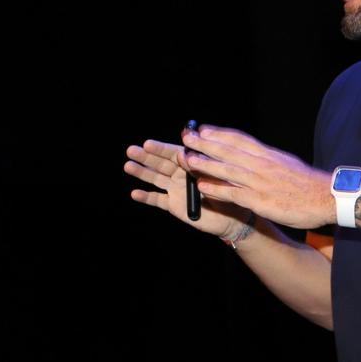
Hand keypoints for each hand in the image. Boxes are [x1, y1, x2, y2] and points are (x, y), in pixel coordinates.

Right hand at [124, 139, 251, 239]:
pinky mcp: (174, 205)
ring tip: (128, 165)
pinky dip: (146, 197)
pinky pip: (158, 200)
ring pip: (156, 179)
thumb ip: (199, 166)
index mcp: (192, 164)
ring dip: (142, 172)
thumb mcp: (216, 176)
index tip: (147, 143)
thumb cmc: (229, 192)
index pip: (173, 153)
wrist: (233, 218)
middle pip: (161, 164)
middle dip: (146, 157)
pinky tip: (134, 193)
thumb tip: (182, 154)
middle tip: (131, 150)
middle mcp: (181, 174)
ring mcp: (176, 189)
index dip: (160, 148)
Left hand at [179, 124, 334, 229]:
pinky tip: (201, 187)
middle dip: (205, 142)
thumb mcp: (287, 163)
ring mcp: (260, 182)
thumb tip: (253, 156)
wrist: (327, 197)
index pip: (239, 139)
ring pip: (227, 169)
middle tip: (185, 136)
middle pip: (228, 150)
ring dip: (205, 163)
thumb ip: (268, 160)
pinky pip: (233, 193)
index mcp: (269, 154)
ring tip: (187, 158)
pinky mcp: (260, 200)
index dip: (219, 133)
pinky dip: (216, 189)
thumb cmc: (308, 184)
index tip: (202, 129)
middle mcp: (262, 164)